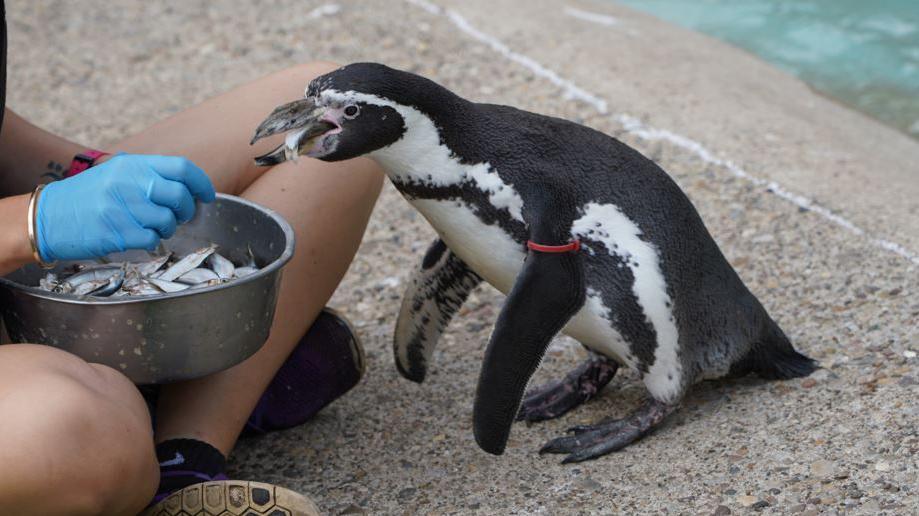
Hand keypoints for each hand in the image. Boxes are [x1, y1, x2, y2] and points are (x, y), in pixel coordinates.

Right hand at [36, 154, 215, 261]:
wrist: (46, 218)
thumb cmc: (86, 198)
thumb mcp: (115, 175)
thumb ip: (148, 177)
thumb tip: (187, 187)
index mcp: (131, 165)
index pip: (181, 168)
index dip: (201, 183)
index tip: (207, 195)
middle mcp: (128, 183)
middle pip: (180, 196)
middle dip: (186, 210)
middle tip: (179, 216)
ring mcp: (121, 208)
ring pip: (168, 221)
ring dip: (166, 228)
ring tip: (149, 226)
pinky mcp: (115, 232)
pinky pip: (152, 240)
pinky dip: (150, 242)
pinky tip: (136, 237)